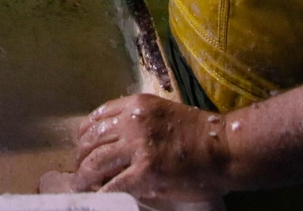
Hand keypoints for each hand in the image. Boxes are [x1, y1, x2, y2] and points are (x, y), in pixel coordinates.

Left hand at [69, 94, 228, 199]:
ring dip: (84, 177)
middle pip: (91, 140)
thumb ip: (135, 120)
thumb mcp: (161, 113)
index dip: (84, 136)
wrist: (223, 148)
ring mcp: (138, 147)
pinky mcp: (145, 173)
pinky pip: (113, 185)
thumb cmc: (197, 132)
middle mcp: (132, 122)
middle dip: (80, 158)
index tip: (82, 148)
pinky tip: (99, 197)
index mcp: (135, 105)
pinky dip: (102, 193)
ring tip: (81, 185)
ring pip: (96, 163)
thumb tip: (111, 140)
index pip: (96, 117)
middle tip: (79, 171)